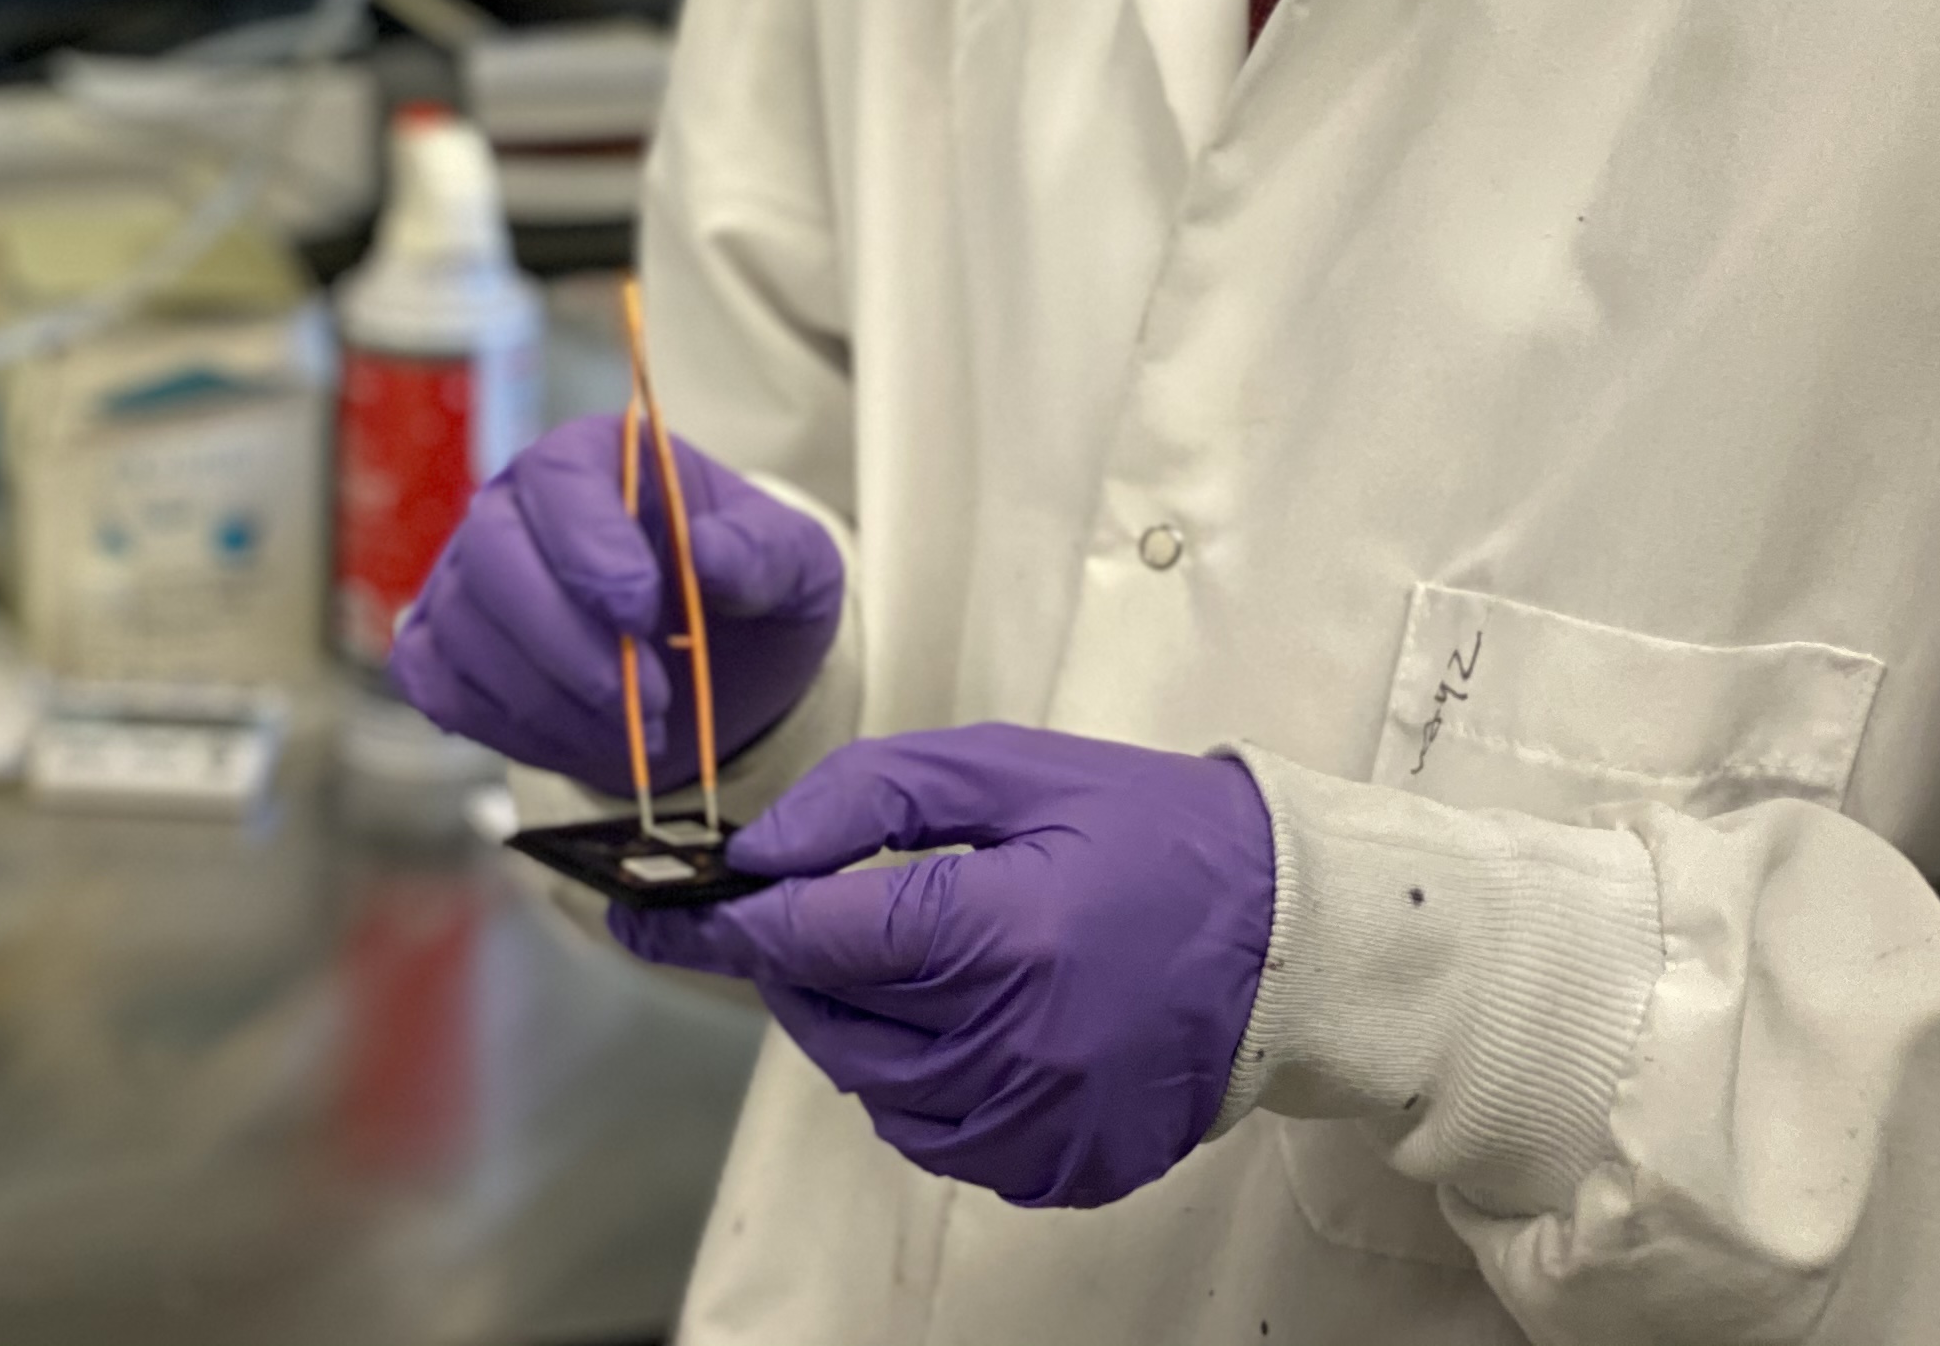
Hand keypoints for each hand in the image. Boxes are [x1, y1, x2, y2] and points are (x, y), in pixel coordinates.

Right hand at [389, 413, 842, 788]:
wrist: (715, 673)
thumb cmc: (747, 597)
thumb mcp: (796, 567)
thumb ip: (767, 553)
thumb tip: (711, 554)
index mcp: (597, 457)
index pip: (560, 476)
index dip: (590, 545)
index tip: (641, 612)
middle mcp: (516, 505)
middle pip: (494, 550)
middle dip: (567, 639)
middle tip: (649, 699)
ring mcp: (469, 578)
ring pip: (465, 626)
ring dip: (551, 696)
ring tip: (639, 731)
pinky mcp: (444, 647)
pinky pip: (437, 682)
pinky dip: (505, 722)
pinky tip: (579, 736)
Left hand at [613, 725, 1275, 1209]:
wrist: (1290, 936)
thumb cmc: (1148, 833)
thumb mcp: (1007, 771)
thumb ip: (869, 798)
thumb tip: (758, 853)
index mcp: (999, 936)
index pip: (810, 940)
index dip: (726, 919)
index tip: (649, 910)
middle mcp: (1010, 1050)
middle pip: (825, 1020)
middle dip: (794, 962)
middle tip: (812, 910)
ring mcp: (1037, 1125)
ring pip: (868, 1087)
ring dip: (853, 1024)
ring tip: (911, 958)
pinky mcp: (1059, 1168)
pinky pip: (936, 1136)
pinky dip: (919, 1081)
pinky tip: (965, 1019)